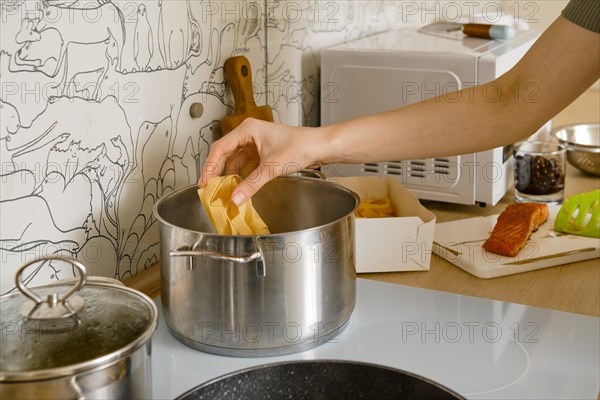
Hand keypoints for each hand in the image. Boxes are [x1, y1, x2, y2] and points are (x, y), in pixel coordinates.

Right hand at [198, 118, 320, 205]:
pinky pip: (245, 165)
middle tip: (209, 188)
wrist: (319, 147)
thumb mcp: (272, 168)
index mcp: (248, 129)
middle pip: (225, 153)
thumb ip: (251, 184)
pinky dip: (241, 175)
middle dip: (217, 171)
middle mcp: (249, 134)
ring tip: (223, 190)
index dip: (210, 166)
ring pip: (235, 160)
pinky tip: (238, 187)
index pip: (220, 148)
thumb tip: (235, 198)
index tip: (204, 181)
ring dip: (229, 175)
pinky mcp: (262, 152)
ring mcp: (255, 143)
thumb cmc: (300, 146)